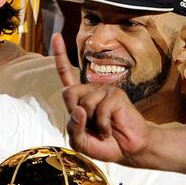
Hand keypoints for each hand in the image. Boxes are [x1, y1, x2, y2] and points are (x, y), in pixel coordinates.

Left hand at [54, 33, 153, 164]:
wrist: (128, 149)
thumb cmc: (105, 144)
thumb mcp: (80, 142)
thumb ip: (73, 129)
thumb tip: (79, 110)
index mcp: (80, 99)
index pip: (66, 75)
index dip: (60, 56)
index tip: (57, 35)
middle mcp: (91, 91)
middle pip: (69, 93)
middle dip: (76, 113)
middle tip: (91, 125)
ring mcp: (104, 91)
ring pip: (84, 104)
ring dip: (92, 123)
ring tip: (103, 128)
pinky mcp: (116, 95)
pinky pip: (100, 110)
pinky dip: (103, 125)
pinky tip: (110, 128)